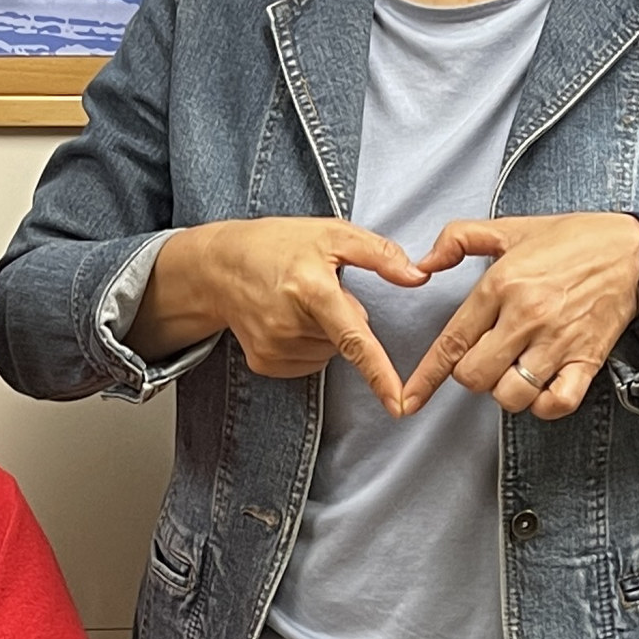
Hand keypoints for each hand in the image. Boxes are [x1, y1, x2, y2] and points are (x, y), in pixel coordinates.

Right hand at [135, 219, 431, 408]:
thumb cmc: (278, 245)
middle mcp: (289, 325)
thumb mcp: (331, 233)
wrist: (220, 266)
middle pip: (345, 339)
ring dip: (324, 331)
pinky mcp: (264, 363)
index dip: (379, 373)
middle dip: (341, 316)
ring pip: (328, 352)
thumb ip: (379, 254)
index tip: (398, 404)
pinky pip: (308, 362)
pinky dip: (307, 344)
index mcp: (311, 290)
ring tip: (296, 303)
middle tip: (314, 288)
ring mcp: (274, 349)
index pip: (353, 338)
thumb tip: (419, 277)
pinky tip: (286, 320)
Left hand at [401, 212, 638, 420]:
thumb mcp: (510, 228)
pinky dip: (544, 405)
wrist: (635, 251)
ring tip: (515, 371)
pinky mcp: (587, 360)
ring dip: (506, 391)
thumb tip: (424, 263)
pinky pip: (556, 403)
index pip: (452, 341)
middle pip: (475, 376)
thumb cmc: (573, 240)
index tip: (410, 398)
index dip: (427, 376)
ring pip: (511, 394)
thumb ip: (459, 238)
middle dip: (472, 376)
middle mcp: (526, 317)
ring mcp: (557, 342)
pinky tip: (541, 387)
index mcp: (501, 285)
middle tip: (487, 359)